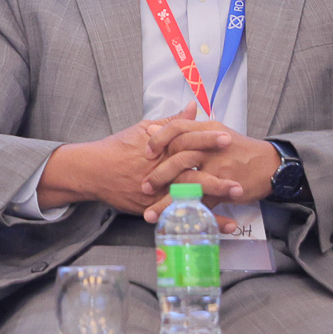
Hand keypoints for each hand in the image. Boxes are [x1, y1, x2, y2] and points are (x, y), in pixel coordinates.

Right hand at [35, 104, 243, 229]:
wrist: (92, 171)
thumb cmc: (117, 148)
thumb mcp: (141, 129)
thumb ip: (170, 122)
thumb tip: (192, 107)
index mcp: (159, 148)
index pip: (186, 141)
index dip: (207, 139)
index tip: (227, 138)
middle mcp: (160, 169)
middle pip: (192, 171)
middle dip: (217, 173)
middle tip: (240, 176)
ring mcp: (157, 189)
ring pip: (189, 194)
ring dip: (215, 197)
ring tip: (238, 198)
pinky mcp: (154, 206)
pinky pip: (182, 214)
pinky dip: (204, 220)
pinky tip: (224, 226)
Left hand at [138, 120, 280, 221]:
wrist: (271, 165)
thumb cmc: (238, 148)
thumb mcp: (213, 131)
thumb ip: (183, 129)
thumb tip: (150, 128)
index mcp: (207, 130)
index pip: (177, 129)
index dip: (158, 140)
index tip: (146, 153)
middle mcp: (213, 147)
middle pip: (180, 158)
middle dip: (158, 174)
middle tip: (144, 187)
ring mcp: (221, 168)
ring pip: (189, 183)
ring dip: (167, 201)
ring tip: (150, 213)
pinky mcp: (227, 189)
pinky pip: (204, 202)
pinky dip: (189, 212)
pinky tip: (175, 220)